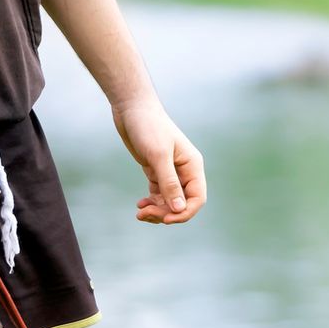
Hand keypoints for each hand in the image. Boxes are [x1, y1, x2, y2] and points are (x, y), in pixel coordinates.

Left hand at [112, 98, 204, 224]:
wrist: (131, 108)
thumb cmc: (148, 126)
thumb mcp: (158, 155)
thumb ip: (169, 183)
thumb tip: (179, 209)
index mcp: (193, 166)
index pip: (197, 199)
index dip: (184, 213)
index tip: (165, 219)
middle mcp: (185, 171)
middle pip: (182, 203)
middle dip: (165, 213)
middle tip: (144, 213)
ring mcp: (171, 172)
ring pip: (170, 202)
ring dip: (157, 210)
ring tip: (140, 212)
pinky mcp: (157, 171)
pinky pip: (159, 195)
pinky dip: (151, 202)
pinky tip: (140, 204)